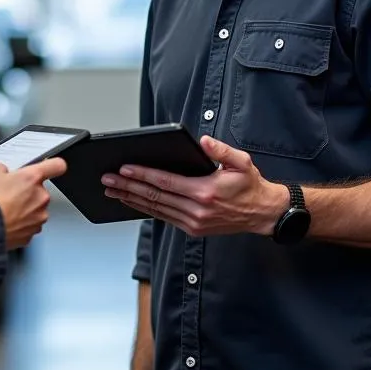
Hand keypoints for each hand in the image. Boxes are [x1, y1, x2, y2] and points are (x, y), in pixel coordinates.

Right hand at [0, 157, 67, 250]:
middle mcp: (41, 197)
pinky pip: (30, 225)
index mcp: (33, 178)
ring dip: (25, 209)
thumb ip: (3, 170)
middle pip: (41, 191)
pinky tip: (8, 221)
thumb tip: (1, 171)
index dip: (53, 165)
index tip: (51, 167)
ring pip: (36, 209)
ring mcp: (39, 216)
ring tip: (7, 210)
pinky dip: (21, 224)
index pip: (57, 165)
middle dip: (28, 192)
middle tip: (11, 194)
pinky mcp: (33, 232)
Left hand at [101, 136, 288, 236]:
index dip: (142, 175)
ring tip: (111, 191)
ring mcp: (193, 222)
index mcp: (205, 192)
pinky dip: (145, 209)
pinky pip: (163, 217)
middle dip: (127, 187)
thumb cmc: (250, 185)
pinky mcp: (192, 229)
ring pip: (155, 209)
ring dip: (131, 199)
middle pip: (154, 196)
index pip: (165, 182)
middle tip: (107, 180)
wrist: (263, 214)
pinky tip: (132, 201)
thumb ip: (221, 150)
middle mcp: (196, 210)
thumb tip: (203, 141)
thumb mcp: (242, 162)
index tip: (124, 169)